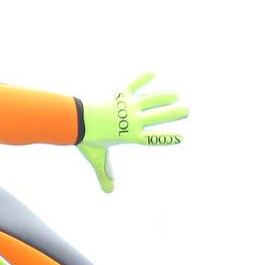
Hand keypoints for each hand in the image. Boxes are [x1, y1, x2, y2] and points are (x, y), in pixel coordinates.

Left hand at [78, 72, 187, 192]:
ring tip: (175, 95)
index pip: (152, 138)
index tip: (180, 138)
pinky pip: (133, 85)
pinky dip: (142, 79)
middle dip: (173, 114)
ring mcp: (128, 106)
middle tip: (186, 111)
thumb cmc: (88, 141)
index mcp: (130, 136)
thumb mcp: (98, 158)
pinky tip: (152, 73)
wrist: (77, 121)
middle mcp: (133, 120)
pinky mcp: (120, 95)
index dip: (166, 138)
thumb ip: (104, 173)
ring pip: (150, 100)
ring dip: (163, 97)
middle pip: (157, 117)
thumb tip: (108, 192)